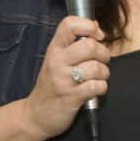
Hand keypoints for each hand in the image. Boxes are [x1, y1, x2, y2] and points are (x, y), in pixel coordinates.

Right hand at [21, 16, 109, 139]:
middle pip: (90, 46)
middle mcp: (57, 62)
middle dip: (103, 54)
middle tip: (100, 61)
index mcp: (53, 50)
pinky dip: (101, 88)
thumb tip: (95, 26)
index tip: (96, 36)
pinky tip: (94, 90)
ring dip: (104, 74)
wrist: (35, 116)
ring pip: (96, 67)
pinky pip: (97, 86)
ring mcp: (64, 80)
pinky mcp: (72, 97)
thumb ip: (73, 44)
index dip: (88, 26)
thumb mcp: (55, 61)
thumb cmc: (49, 87)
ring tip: (97, 78)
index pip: (69, 25)